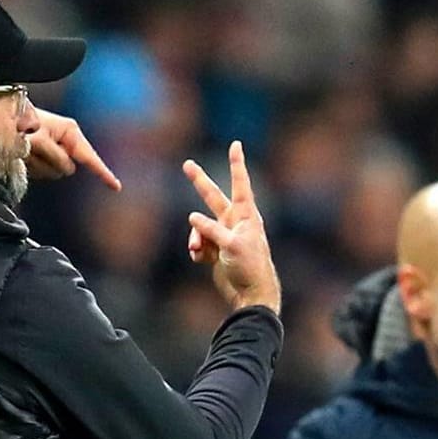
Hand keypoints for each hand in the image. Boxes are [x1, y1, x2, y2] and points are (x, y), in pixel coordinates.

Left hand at [26, 108, 121, 189]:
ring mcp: (55, 151)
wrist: (2, 117)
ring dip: (37, 165)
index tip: (116, 186)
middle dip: (50, 164)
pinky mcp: (44, 158)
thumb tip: (68, 169)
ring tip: (26, 148)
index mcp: (69, 131)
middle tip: (33, 148)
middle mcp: (65, 141)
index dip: (103, 173)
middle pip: (66, 168)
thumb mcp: (40, 140)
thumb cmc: (21, 124)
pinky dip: (32, 166)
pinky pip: (42, 173)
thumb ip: (56, 157)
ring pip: (53, 173)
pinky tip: (24, 154)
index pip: (90, 157)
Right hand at [182, 141, 280, 312]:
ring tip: (195, 250)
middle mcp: (234, 222)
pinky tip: (199, 259)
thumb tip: (192, 217)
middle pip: (213, 197)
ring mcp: (224, 236)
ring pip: (199, 226)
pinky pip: (199, 244)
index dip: (236, 164)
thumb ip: (211, 229)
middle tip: (187, 165)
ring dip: (194, 236)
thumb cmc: (249, 266)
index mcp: (245, 215)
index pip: (240, 183)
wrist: (250, 294)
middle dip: (199, 182)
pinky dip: (196, 250)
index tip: (236, 144)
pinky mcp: (216, 251)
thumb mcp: (232, 244)